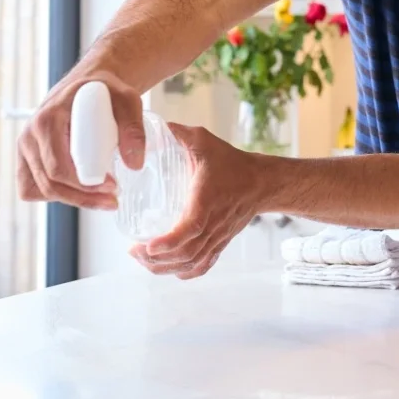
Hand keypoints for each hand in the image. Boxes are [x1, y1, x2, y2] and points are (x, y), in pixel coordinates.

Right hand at [16, 71, 145, 209]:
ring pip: (41, 190)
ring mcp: (25, 148)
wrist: (88, 85)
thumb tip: (135, 164)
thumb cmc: (106, 92)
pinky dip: (55, 195)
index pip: (58, 167)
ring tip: (103, 199)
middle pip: (50, 183)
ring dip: (72, 200)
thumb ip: (133, 127)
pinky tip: (79, 191)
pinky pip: (32, 188)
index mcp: (47, 120)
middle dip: (82, 198)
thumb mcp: (127, 100)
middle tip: (112, 200)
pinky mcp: (26, 158)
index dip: (84, 186)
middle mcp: (29, 135)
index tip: (112, 187)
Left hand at [129, 124, 264, 279]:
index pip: (189, 229)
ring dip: (166, 268)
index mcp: (208, 201)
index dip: (168, 242)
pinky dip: (184, 272)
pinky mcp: (221, 243)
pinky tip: (169, 268)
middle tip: (135, 251)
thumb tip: (156, 126)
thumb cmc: (233, 163)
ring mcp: (218, 237)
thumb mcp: (206, 142)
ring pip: (191, 264)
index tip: (147, 245)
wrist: (263, 182)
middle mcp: (213, 224)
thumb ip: (180, 134)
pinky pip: (203, 266)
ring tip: (145, 259)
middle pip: (185, 254)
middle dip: (157, 259)